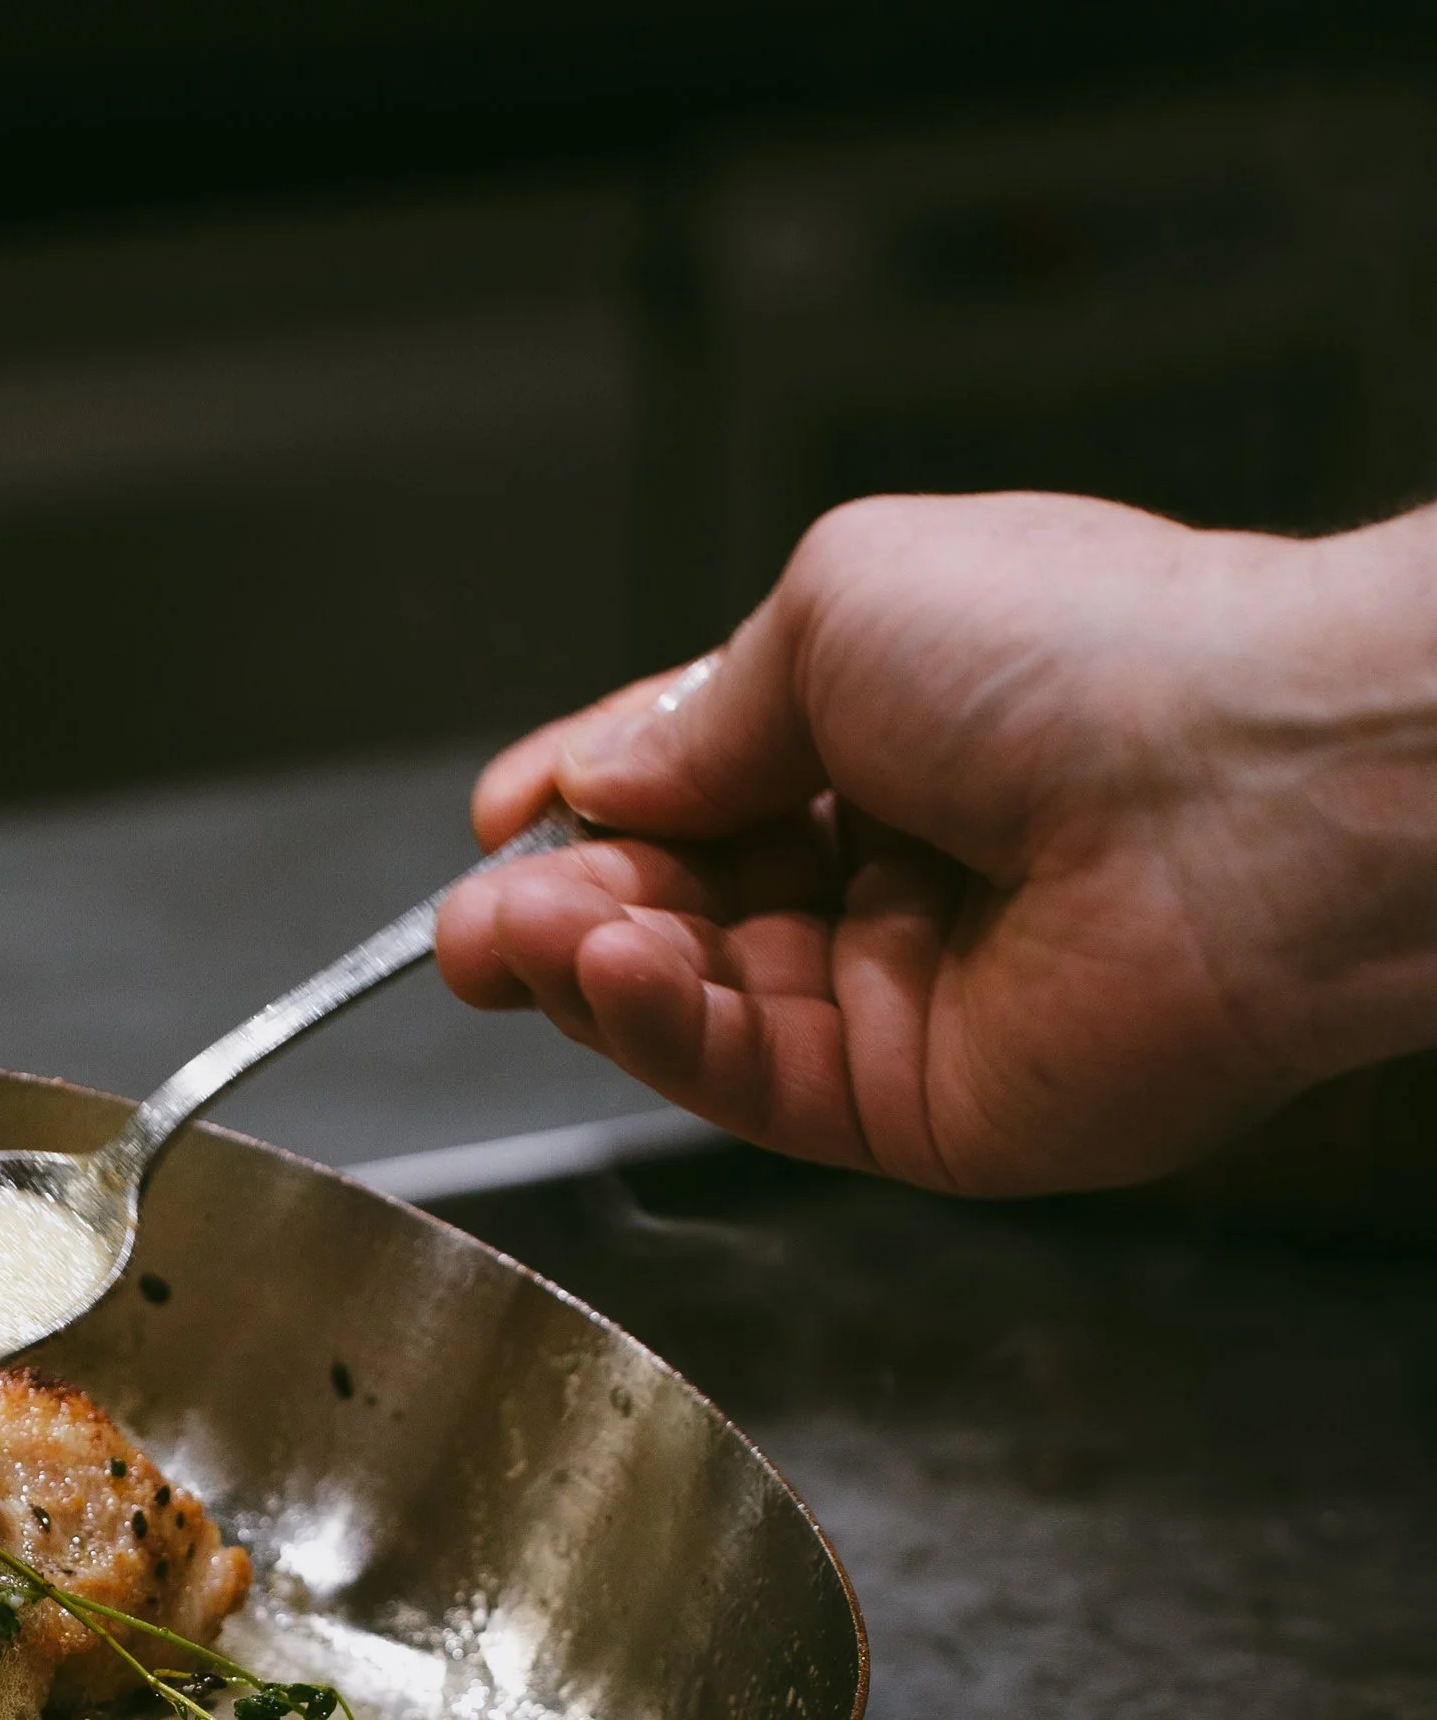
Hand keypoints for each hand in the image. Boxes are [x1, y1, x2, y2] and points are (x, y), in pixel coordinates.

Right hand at [437, 492, 1436, 1194]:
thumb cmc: (1092, 657)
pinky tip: (600, 974)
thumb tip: (598, 780)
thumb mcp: (840, 609)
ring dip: (588, 967)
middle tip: (470, 915)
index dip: (588, 800)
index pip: (696, 784)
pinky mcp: (914, 1110)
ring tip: (509, 935)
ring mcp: (901, 995)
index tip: (496, 814)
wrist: (1249, 791)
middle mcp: (893, 866)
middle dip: (557, 905)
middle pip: (676, 909)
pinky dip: (658, 1032)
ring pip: (696, 1004)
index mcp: (891, 728)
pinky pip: (748, 1079)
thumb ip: (698, 713)